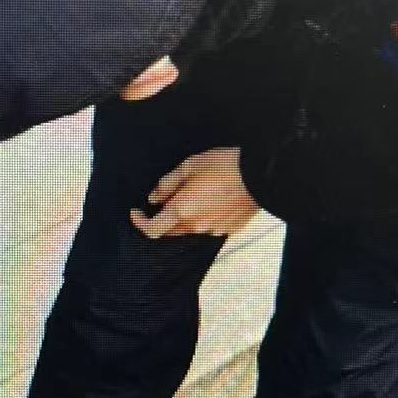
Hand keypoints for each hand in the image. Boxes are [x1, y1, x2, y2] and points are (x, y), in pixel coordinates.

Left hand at [130, 148, 259, 239]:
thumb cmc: (224, 166)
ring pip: (190, 229)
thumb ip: (167, 184)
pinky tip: (214, 200)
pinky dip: (205, 217)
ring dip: (186, 217)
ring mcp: (214, 230)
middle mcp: (196, 226)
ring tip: (197, 195)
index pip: (152, 230)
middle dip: (163, 218)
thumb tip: (154, 197)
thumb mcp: (189, 166)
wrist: (260, 174)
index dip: (140, 223)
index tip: (137, 212)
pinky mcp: (229, 230)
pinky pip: (209, 227)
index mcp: (181, 211)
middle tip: (168, 198)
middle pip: (170, 231)